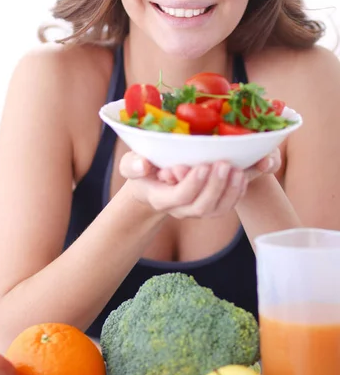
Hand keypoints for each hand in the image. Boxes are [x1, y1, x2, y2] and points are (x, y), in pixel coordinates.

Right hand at [119, 149, 280, 218]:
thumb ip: (132, 165)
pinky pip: (227, 205)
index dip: (191, 185)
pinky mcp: (211, 207)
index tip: (200, 166)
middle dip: (215, 186)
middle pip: (202, 206)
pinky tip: (243, 175)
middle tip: (224, 164)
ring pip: (218, 209)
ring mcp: (197, 210)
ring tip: (238, 170)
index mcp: (161, 198)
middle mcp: (181, 210)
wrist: (152, 186)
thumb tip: (142, 165)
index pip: (179, 197)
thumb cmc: (142, 171)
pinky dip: (238, 192)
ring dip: (231, 191)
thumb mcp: (130, 165)